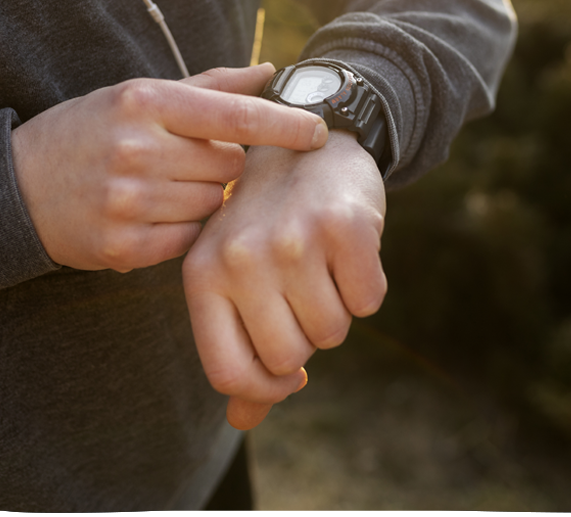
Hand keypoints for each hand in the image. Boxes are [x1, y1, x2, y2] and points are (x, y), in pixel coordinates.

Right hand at [10, 64, 327, 270]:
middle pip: (230, 166)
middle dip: (222, 164)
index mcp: (143, 103)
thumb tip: (270, 70)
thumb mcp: (136, 95)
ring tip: (163, 186)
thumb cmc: (87, 132)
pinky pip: (189, 240)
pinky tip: (152, 214)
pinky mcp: (125, 248)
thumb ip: (209, 86)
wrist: (16, 189)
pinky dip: (183, 228)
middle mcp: (137, 150)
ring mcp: (130, 203)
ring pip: (213, 205)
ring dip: (204, 198)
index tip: (320, 132)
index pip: (235, 115)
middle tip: (188, 160)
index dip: (286, 125)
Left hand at [182, 130, 386, 429]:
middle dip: (304, 336)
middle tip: (301, 289)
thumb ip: (237, 350)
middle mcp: (240, 259)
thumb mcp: (234, 279)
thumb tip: (242, 421)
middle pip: (288, 357)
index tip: (286, 367)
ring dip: (336, 309)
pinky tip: (346, 249)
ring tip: (320, 262)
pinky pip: (368, 302)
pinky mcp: (342, 227)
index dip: (265, 385)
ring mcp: (292, 241)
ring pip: (332, 333)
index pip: (228, 373)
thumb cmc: (265, 226)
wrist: (306, 149)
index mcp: (202, 275)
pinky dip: (366, 285)